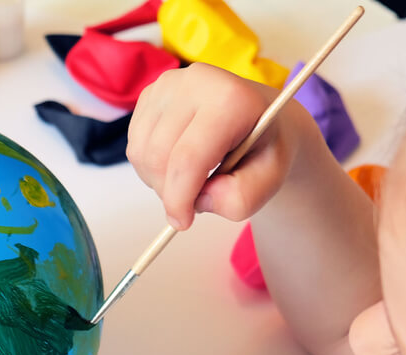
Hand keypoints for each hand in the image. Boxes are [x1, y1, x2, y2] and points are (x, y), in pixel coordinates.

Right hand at [128, 63, 308, 229]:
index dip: (180, 199)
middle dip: (170, 192)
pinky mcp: (149, 94)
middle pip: (159, 157)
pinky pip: (135, 145)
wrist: (259, 117)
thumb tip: (201, 199)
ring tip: (189, 179)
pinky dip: (150, 166)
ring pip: (142, 153)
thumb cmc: (264, 147)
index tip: (183, 223)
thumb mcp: (270, 179)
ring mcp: (167, 84)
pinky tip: (175, 162)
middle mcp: (194, 81)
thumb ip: (242, 198)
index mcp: (230, 98)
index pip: (188, 158)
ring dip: (159, 180)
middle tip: (193, 201)